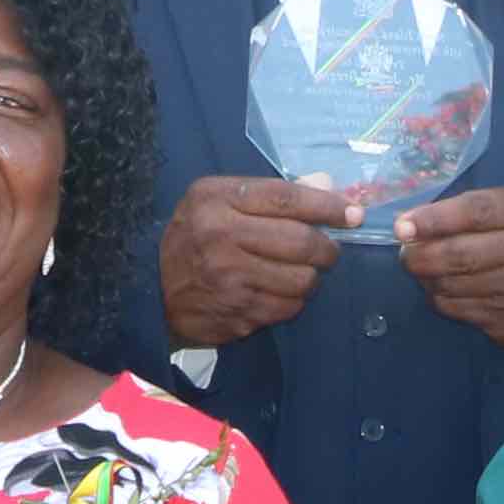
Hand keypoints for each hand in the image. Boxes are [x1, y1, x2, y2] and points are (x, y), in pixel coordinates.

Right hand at [157, 174, 355, 349]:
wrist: (150, 289)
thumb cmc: (192, 237)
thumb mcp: (217, 200)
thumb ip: (270, 194)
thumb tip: (328, 188)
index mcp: (216, 200)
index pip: (286, 198)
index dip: (327, 206)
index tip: (353, 214)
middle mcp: (221, 238)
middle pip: (301, 243)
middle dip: (327, 249)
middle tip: (329, 251)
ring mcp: (229, 281)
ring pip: (301, 281)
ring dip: (310, 278)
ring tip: (298, 272)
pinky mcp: (236, 315)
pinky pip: (287, 309)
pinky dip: (291, 301)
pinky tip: (276, 292)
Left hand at [394, 186, 503, 358]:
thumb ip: (470, 211)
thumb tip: (411, 225)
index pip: (476, 213)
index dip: (434, 220)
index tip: (402, 226)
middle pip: (460, 254)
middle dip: (421, 255)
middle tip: (406, 252)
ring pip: (452, 284)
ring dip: (426, 277)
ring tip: (422, 268)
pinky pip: (454, 308)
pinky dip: (437, 297)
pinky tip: (441, 288)